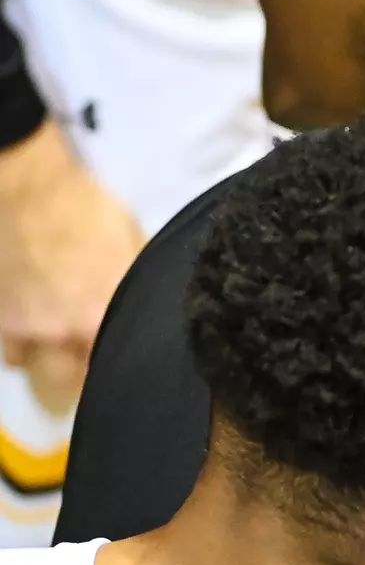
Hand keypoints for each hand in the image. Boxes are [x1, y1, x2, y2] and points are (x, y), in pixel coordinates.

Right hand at [0, 121, 143, 407]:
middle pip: (68, 379)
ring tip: (55, 340)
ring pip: (30, 362)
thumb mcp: (132, 245)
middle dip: (78, 373)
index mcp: (101, 316)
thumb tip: (151, 307)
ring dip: (44, 357)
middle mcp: (59, 331)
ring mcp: (21, 325)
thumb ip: (136, 284)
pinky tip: (30, 321)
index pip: (112, 366)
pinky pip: (8, 343)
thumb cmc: (88, 209)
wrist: (28, 185)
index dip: (119, 367)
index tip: (124, 364)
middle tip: (87, 358)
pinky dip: (18, 339)